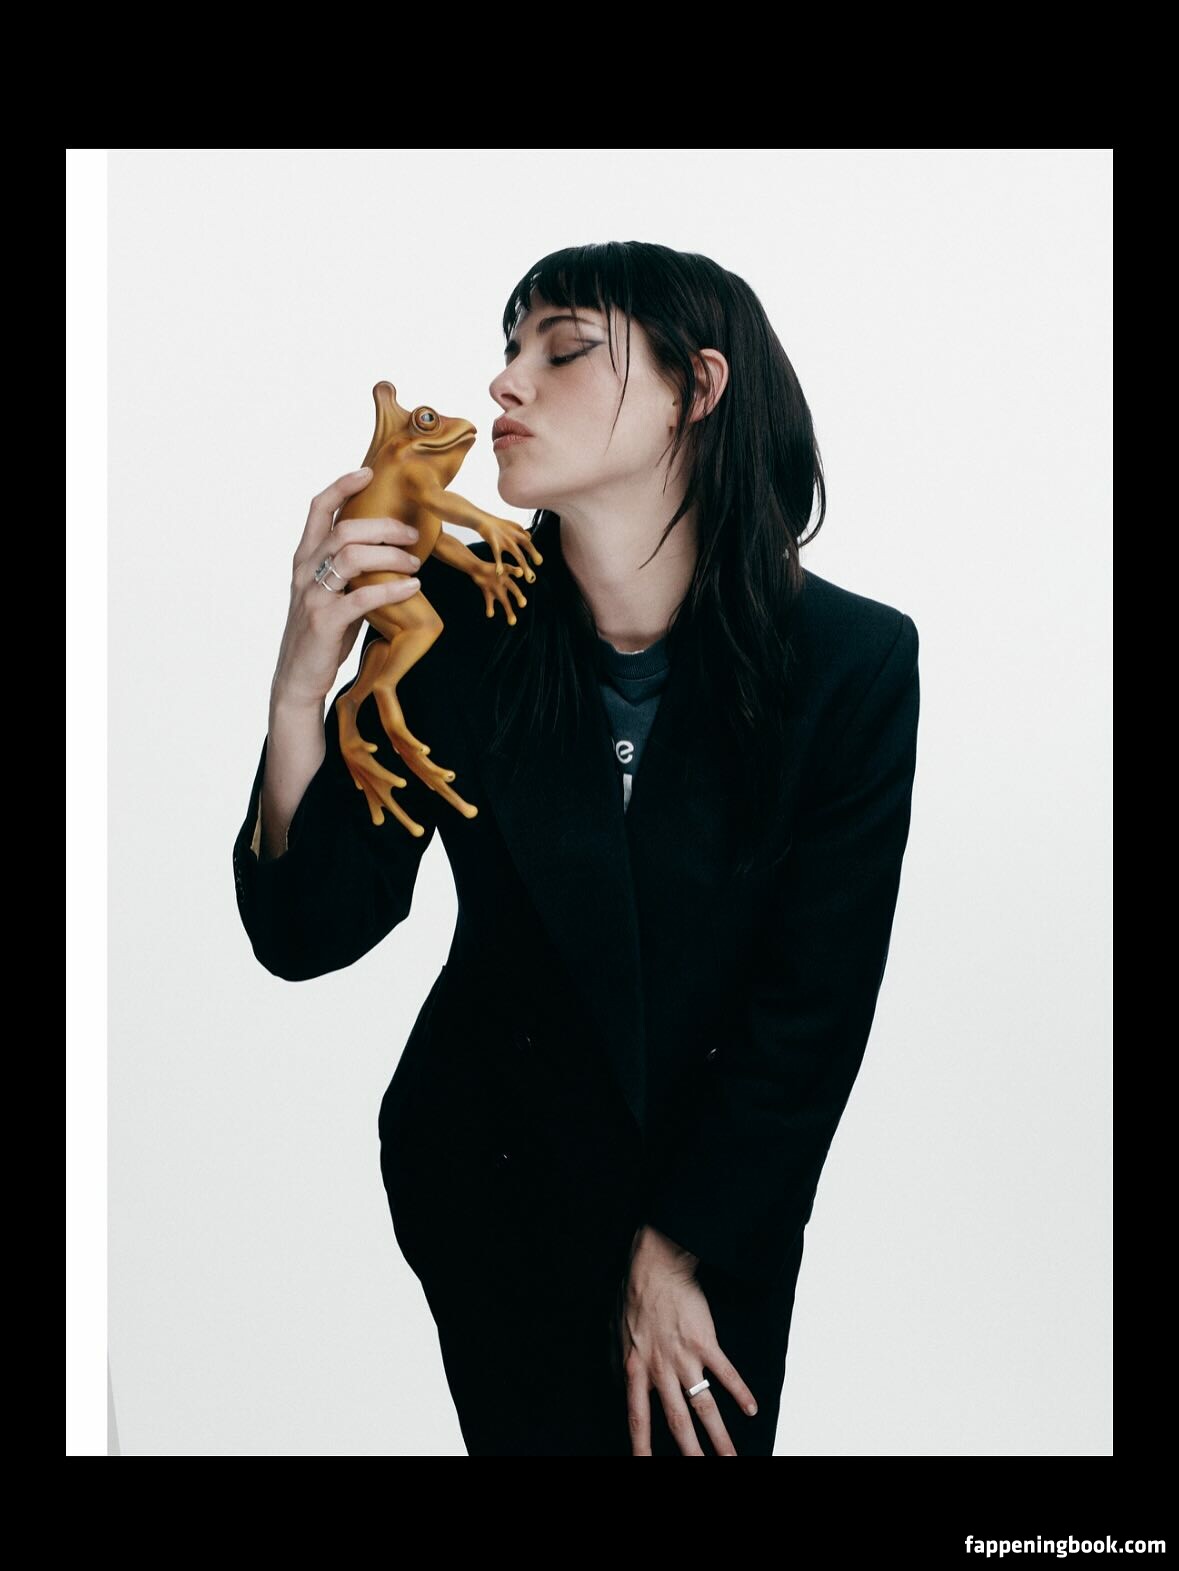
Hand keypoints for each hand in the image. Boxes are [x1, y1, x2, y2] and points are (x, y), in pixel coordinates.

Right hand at [272, 468, 423, 709]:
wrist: (298, 677)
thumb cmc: (322, 633)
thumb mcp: (331, 592)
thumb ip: (348, 569)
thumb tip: (387, 547)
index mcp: (304, 559)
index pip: (317, 509)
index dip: (342, 486)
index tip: (368, 473)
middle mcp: (304, 571)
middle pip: (344, 529)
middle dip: (383, 526)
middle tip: (412, 535)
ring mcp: (312, 595)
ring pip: (351, 557)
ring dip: (390, 556)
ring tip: (415, 564)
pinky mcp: (325, 621)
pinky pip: (362, 597)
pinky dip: (392, 589)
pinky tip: (412, 587)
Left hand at [618, 1224, 757, 1454]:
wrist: (656, 1265)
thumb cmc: (634, 1295)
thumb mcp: (613, 1331)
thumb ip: (615, 1361)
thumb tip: (614, 1383)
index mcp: (635, 1368)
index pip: (637, 1417)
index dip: (641, 1445)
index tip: (645, 1465)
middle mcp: (659, 1369)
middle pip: (676, 1422)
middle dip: (689, 1453)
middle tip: (700, 1471)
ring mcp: (684, 1357)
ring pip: (703, 1406)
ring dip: (719, 1436)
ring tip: (730, 1458)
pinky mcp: (705, 1341)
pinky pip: (725, 1372)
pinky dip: (739, 1392)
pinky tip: (751, 1409)